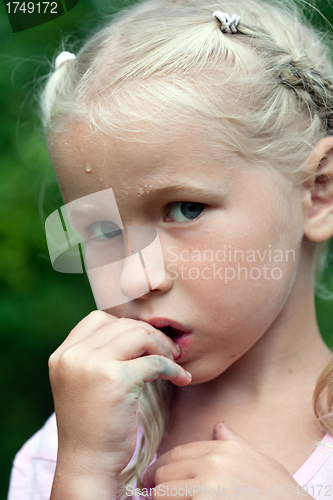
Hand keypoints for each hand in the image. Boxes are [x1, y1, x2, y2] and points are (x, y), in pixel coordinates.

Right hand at [48, 311, 190, 479]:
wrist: (87, 465)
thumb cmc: (92, 425)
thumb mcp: (82, 382)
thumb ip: (96, 355)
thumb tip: (135, 330)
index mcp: (63, 354)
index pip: (98, 318)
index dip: (126, 325)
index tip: (145, 342)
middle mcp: (73, 355)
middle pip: (123, 324)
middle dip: (151, 335)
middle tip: (169, 351)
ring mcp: (92, 365)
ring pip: (139, 334)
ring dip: (163, 346)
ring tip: (174, 362)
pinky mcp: (116, 379)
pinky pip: (155, 361)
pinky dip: (173, 368)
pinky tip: (181, 378)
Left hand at [143, 422, 310, 499]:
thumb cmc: (279, 493)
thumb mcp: (260, 461)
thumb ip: (235, 443)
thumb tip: (220, 427)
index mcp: (225, 449)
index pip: (181, 452)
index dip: (164, 463)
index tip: (155, 474)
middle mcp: (213, 462)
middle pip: (167, 468)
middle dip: (157, 481)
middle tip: (150, 490)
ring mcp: (207, 485)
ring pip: (163, 490)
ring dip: (159, 497)